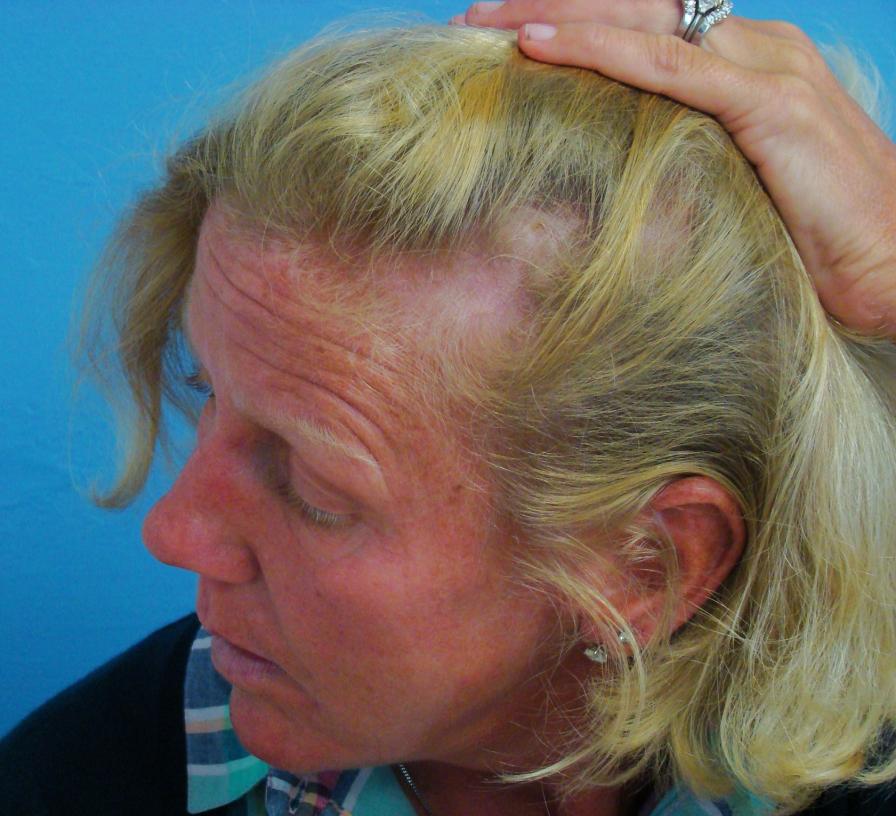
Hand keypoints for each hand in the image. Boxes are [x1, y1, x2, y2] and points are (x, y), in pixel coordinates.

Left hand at [454, 1, 895, 338]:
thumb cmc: (818, 238)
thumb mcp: (740, 183)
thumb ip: (690, 158)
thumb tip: (622, 175)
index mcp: (752, 61)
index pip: (648, 20)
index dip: (579, 17)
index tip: (509, 32)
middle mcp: (759, 46)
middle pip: (638, 2)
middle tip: (476, 15)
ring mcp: (766, 67)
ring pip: (643, 19)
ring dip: (559, 13)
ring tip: (488, 21)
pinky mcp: (768, 105)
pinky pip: (668, 66)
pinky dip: (599, 51)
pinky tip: (539, 44)